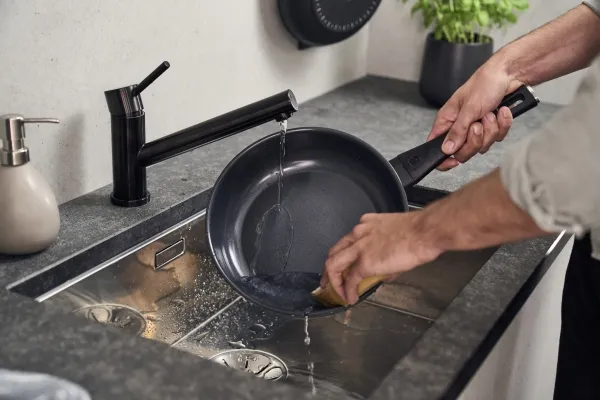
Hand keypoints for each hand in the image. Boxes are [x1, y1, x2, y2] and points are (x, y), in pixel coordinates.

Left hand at [321, 212, 441, 304]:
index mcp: (366, 224)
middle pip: (334, 252)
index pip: (348, 241)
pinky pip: (350, 280)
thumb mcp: (395, 235)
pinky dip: (347, 291)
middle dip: (329, 269)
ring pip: (333, 264)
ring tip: (335, 292)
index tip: (344, 265)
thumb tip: (385, 273)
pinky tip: (350, 298)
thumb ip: (385, 251)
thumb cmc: (419, 232)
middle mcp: (358, 234)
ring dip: (332, 281)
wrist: (425, 232)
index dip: (343, 255)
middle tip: (328, 280)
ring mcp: (359, 248)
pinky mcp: (364, 263)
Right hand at [427, 63, 523, 170]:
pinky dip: (502, 125)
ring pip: (482, 146)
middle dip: (475, 140)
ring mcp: (476, 129)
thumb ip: (457, 131)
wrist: (509, 75)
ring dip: (491, 129)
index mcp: (447, 121)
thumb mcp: (469, 109)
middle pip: (463, 152)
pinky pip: (497, 138)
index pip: (436, 146)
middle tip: (478, 125)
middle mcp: (460, 127)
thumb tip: (446, 149)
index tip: (453, 161)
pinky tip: (501, 112)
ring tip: (490, 113)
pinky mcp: (492, 128)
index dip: (444, 158)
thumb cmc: (485, 83)